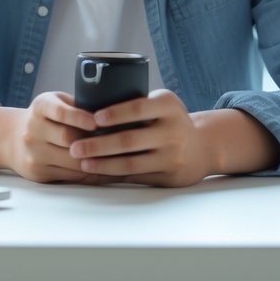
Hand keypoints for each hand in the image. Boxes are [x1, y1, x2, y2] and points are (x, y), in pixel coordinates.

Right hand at [0, 92, 112, 184]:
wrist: (12, 138)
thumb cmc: (45, 118)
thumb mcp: (56, 102)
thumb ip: (78, 105)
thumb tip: (112, 113)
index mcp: (40, 107)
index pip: (60, 112)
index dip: (80, 117)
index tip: (97, 121)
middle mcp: (33, 130)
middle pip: (68, 139)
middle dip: (94, 141)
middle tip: (117, 140)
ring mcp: (34, 153)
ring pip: (71, 161)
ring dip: (96, 160)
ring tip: (116, 156)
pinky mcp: (38, 172)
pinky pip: (70, 176)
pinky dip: (90, 172)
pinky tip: (104, 168)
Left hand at [67, 89, 217, 187]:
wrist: (204, 146)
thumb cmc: (170, 120)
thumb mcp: (162, 104)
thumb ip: (137, 104)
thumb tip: (91, 108)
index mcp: (168, 105)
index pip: (138, 108)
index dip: (114, 114)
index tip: (93, 118)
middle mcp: (173, 131)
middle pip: (129, 140)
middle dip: (98, 144)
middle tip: (75, 146)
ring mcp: (173, 156)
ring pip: (130, 163)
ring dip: (102, 163)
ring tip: (82, 161)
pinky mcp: (170, 176)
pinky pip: (137, 176)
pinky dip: (115, 174)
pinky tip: (99, 172)